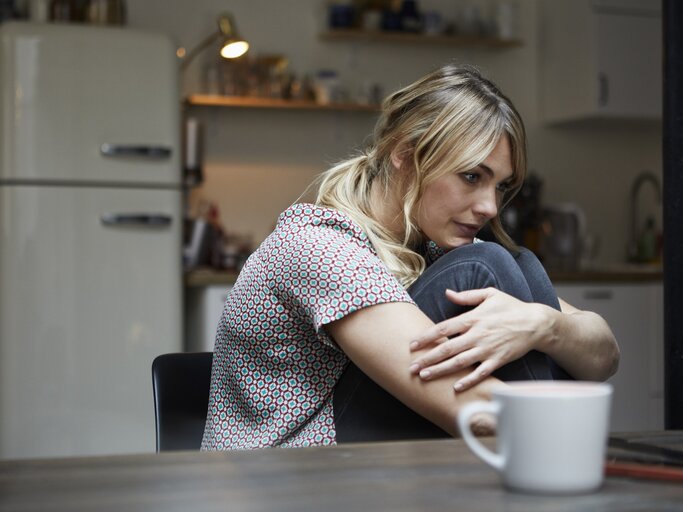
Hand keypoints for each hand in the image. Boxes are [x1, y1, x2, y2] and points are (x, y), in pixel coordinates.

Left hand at [409, 288, 551, 391]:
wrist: (536, 323)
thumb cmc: (511, 307)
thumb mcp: (489, 294)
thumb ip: (467, 296)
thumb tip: (447, 293)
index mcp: (473, 318)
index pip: (444, 328)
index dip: (426, 336)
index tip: (412, 344)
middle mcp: (478, 335)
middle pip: (447, 348)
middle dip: (428, 358)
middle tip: (411, 367)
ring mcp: (488, 349)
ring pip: (460, 362)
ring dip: (441, 370)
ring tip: (424, 376)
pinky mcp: (499, 360)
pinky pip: (481, 372)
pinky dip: (469, 380)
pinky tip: (456, 387)